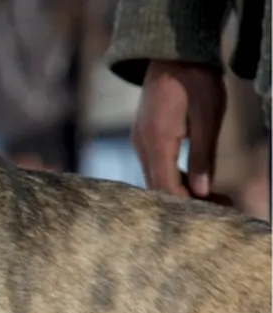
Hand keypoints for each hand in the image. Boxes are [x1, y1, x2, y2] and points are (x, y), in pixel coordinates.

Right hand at [132, 60, 226, 197]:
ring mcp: (141, 140)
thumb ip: (203, 156)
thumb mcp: (208, 117)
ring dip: (182, 190)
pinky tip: (194, 179)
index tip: (218, 208)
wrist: (173, 54)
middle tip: (222, 205)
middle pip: (159, 187)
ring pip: (156, 179)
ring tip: (213, 195)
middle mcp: (142, 144)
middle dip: (188, 201)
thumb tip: (203, 190)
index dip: (191, 204)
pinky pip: (156, 166)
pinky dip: (174, 177)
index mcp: (157, 141)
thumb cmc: (195, 80)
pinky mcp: (145, 137)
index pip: (168, 187)